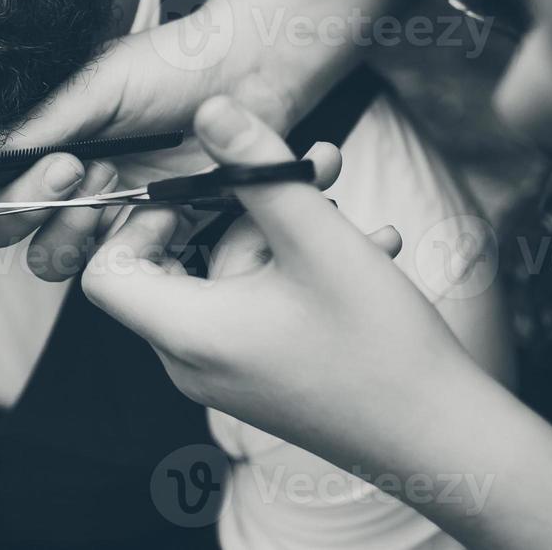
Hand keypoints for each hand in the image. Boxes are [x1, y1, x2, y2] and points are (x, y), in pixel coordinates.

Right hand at [0, 17, 292, 280]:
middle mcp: (54, 176)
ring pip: (42, 255)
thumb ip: (33, 125)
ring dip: (64, 226)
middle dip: (20, 203)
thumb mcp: (93, 85)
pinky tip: (144, 204)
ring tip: (102, 178)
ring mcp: (94, 209)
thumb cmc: (168, 66)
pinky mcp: (136, 234)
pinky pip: (97, 266)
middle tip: (70, 165)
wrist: (246, 76)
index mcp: (34, 134)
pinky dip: (109, 242)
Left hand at [81, 94, 482, 468]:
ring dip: (281, 231)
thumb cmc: (382, 350)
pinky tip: (369, 246)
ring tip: (344, 205)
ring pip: (229, 275)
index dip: (135, 222)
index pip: (105, 272)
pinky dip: (296, 269)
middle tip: (292, 175)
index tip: (194, 193)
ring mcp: (228, 372)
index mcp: (188, 334)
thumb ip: (258, 167)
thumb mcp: (317, 240)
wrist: (446, 443)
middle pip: (174, 262)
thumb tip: (209, 109)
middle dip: (235, 208)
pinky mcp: (263, 374)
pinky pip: (256, 303)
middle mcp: (193, 361)